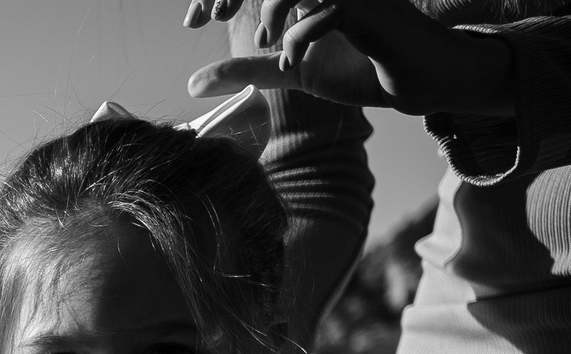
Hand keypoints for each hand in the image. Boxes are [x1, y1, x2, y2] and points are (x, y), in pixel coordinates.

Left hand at [182, 0, 514, 115]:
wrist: (420, 84)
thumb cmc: (365, 70)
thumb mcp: (291, 71)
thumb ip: (247, 71)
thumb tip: (191, 84)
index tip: (195, 19)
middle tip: (224, 20)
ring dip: (273, 9)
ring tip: (268, 42)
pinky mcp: (372, 10)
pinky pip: (328, 9)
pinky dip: (299, 36)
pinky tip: (293, 60)